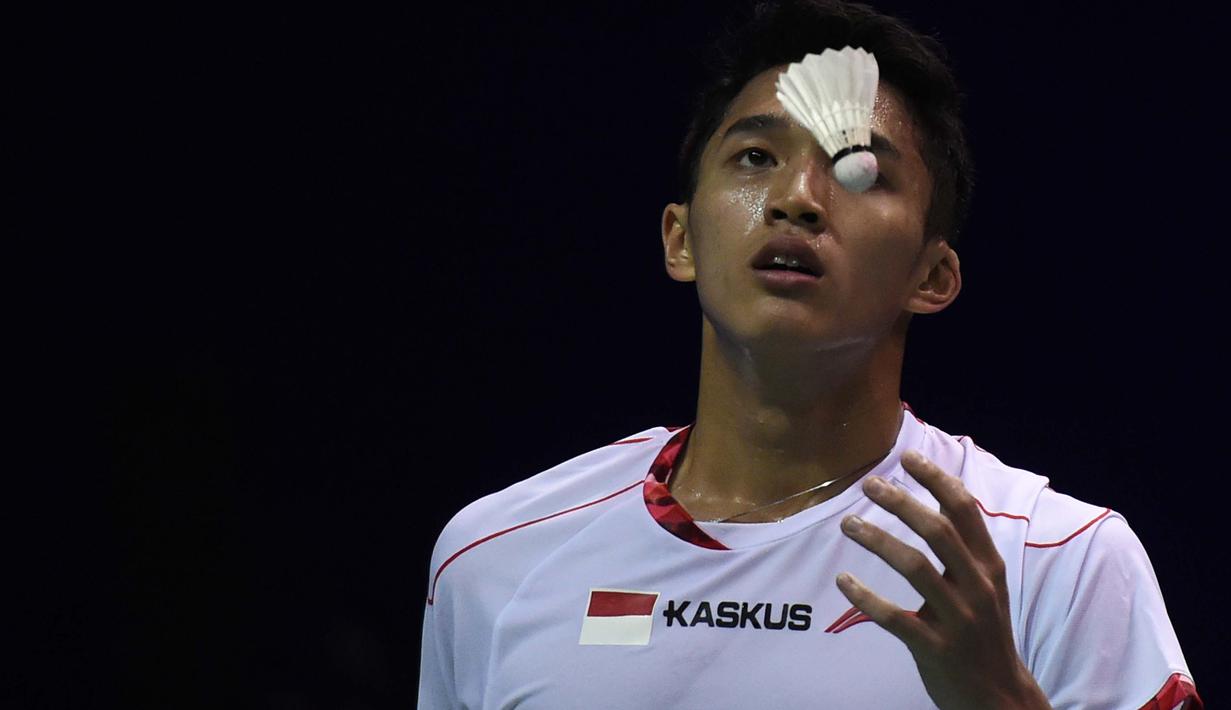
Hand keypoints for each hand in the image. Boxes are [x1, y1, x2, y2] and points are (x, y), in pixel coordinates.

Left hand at [836, 450, 1050, 709]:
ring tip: (847, 523)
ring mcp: (958, 619)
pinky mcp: (935, 649)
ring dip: (877, 539)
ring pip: (914, 567)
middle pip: (938, 531)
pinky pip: (895, 618)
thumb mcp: (986, 585)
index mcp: (989, 566)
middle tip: (868, 484)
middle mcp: (977, 587)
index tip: (907, 456)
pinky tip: (843, 581)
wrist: (1000, 697)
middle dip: (901, 502)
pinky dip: (866, 597)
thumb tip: (936, 496)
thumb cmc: (983, 630)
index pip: (965, 510)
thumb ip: (964, 548)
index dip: (936, 479)